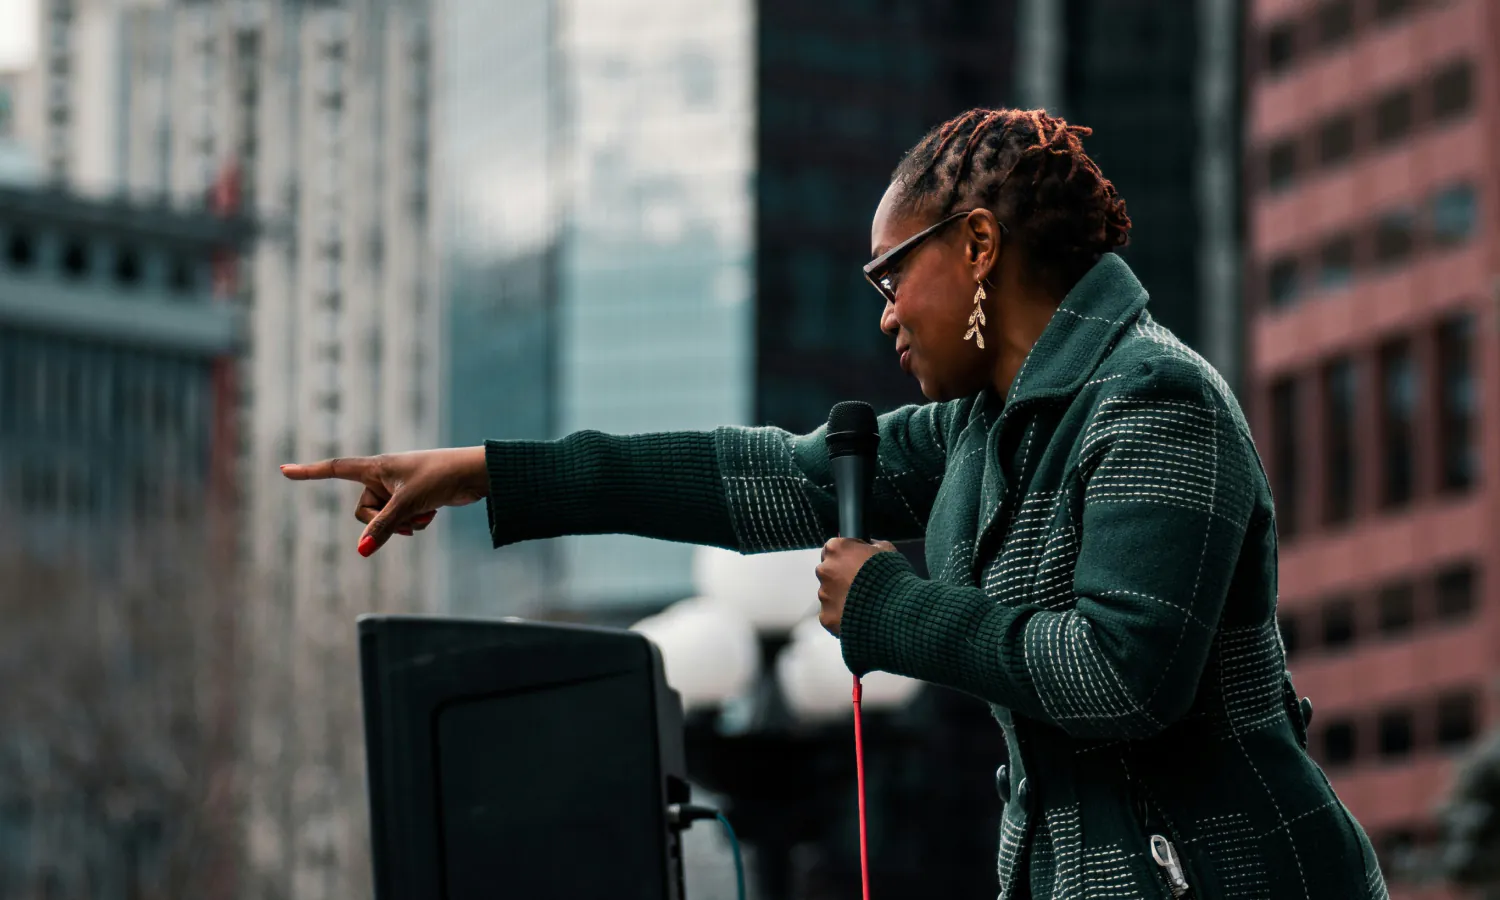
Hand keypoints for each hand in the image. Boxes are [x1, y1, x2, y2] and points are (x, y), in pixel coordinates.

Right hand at [280, 447, 489, 556]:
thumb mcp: (407, 504)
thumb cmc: (440, 478)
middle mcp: (382, 476)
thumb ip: (383, 528)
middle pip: (363, 511)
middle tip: (407, 516)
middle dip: (383, 523)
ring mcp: (397, 489)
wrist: (474, 474)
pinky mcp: (412, 499)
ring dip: (403, 524)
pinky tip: (432, 514)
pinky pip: (401, 520)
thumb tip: (361, 552)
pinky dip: (414, 522)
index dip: (309, 472)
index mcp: (376, 467)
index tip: (284, 470)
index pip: (335, 469)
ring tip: (425, 514)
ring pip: (384, 520)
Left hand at [815, 538, 897, 635]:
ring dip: (841, 597)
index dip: (846, 556)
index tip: (855, 563)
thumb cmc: (891, 576)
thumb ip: (872, 545)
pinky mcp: (826, 616)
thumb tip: (869, 545)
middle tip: (860, 585)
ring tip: (862, 603)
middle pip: (828, 572)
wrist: (894, 609)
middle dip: (840, 577)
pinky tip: (858, 616)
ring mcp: (824, 595)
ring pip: (829, 594)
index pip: (833, 549)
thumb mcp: (887, 550)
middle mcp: (825, 570)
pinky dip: (841, 615)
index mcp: (836, 549)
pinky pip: (832, 614)